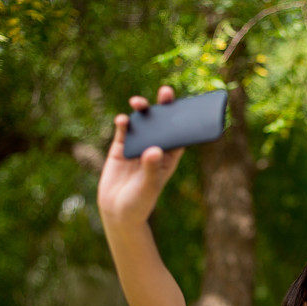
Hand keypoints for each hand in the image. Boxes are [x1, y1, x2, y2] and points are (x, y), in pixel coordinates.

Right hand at [97, 86, 185, 225]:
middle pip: (162, 123)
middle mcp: (155, 148)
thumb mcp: (148, 187)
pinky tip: (122, 120)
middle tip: (166, 91)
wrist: (117, 212)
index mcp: (169, 158)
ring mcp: (138, 146)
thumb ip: (151, 168)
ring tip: (138, 102)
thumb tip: (154, 150)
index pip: (179, 134)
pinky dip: (123, 123)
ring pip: (142, 122)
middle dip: (164, 106)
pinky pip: (124, 130)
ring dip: (141, 110)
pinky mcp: (120, 148)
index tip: (188, 105)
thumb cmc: (140, 202)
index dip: (184, 119)